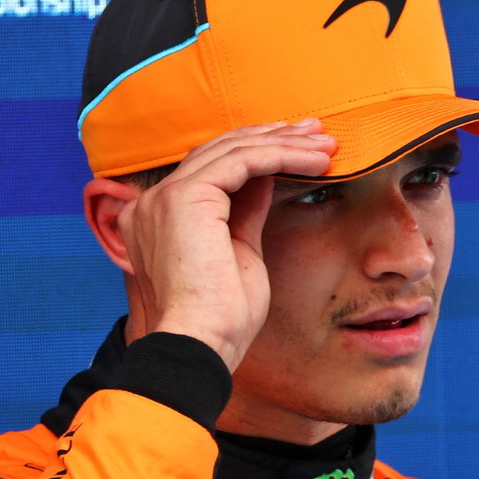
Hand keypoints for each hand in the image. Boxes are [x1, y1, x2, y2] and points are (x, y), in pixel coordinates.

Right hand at [114, 121, 334, 369]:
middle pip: (219, 150)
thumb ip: (244, 212)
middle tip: (316, 133)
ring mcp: (165, 197)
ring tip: (324, 146)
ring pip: (233, 150)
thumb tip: (265, 179)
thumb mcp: (239, 253)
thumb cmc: (221, 319)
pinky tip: (313, 160)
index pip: (210, 168)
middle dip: (273, 137)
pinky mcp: (185, 197)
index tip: (298, 148)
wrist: (201, 345)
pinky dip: (281, 155)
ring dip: (285, 143)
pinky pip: (242, 161)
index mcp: (158, 217)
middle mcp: (153, 202)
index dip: (256, 152)